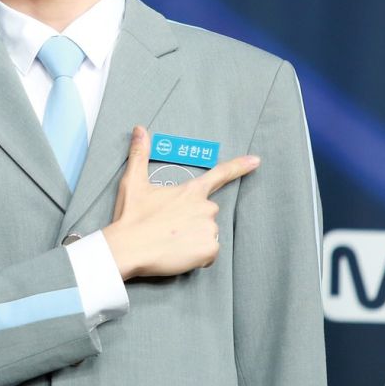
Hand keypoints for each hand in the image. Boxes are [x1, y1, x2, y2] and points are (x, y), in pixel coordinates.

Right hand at [103, 126, 259, 278]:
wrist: (128, 248)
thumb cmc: (131, 217)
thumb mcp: (134, 182)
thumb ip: (140, 154)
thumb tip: (140, 129)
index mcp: (191, 191)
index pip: (219, 175)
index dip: (239, 167)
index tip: (256, 161)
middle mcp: (205, 207)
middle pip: (207, 213)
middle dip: (192, 220)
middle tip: (169, 227)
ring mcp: (209, 229)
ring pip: (207, 234)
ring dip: (194, 239)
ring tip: (171, 241)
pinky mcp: (209, 249)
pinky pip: (209, 253)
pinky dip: (197, 256)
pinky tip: (179, 254)